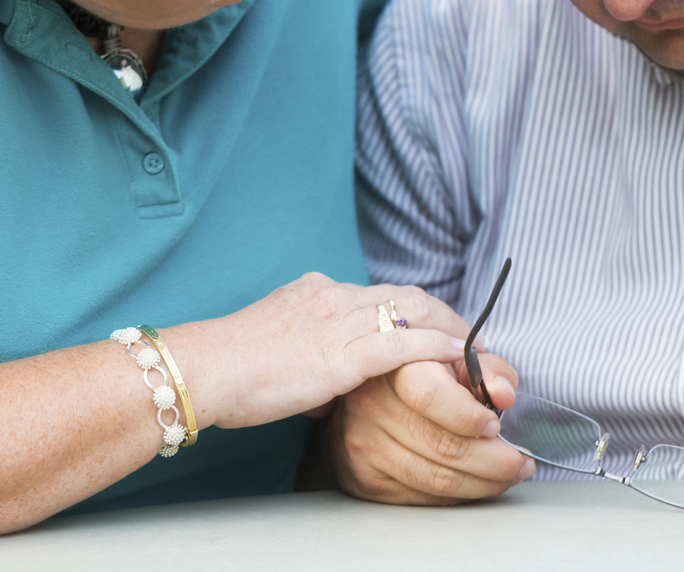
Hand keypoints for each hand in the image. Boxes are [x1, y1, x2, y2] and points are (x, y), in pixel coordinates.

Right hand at [177, 273, 471, 429]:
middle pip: (407, 297)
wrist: (205, 369)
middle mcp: (334, 297)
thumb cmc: (229, 372)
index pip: (382, 294)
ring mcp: (339, 321)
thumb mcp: (278, 355)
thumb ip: (312, 362)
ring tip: (478, 354)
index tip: (440, 328)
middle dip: (445, 316)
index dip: (417, 311)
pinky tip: (461, 361)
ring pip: (414, 315)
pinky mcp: (342, 353)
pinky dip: (438, 351)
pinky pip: (404, 346)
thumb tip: (332, 390)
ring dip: (451, 333)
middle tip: (472, 340)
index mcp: (317, 293)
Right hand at [328, 353, 533, 503]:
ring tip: (510, 474)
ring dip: (484, 483)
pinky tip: (478, 482)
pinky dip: (459, 494)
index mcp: (396, 365)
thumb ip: (489, 368)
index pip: (430, 395)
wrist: (370, 390)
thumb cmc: (424, 369)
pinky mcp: (366, 477)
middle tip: (522, 461)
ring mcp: (365, 443)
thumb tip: (505, 394)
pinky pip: (423, 495)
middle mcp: (373, 405)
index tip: (497, 424)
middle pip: (443, 445)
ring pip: (437, 477)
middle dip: (496, 460)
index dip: (471, 415)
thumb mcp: (457, 354)